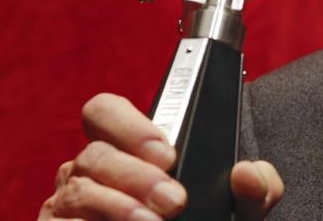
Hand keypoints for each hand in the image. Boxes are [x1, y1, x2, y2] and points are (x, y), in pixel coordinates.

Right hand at [40, 93, 282, 219]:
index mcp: (125, 150)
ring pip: (77, 191)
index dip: (130, 125)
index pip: (104, 112)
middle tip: (174, 201)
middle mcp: (88, 171)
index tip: (167, 154)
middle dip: (136, 176)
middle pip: (95, 154)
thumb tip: (248, 173)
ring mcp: (66, 205)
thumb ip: (256, 187)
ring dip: (117, 208)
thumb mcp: (238, 209)